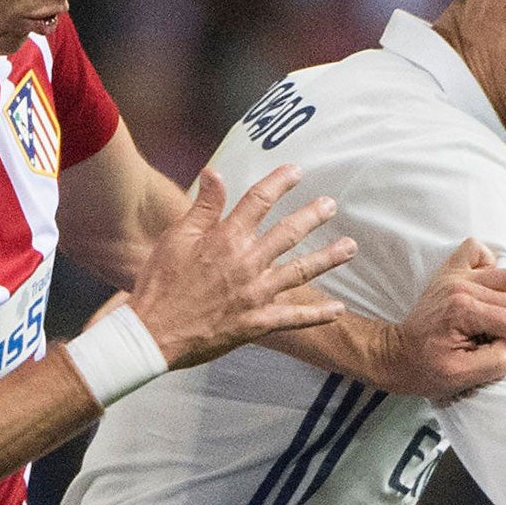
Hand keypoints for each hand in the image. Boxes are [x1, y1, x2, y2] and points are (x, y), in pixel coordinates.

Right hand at [127, 165, 355, 368]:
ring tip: (350, 246)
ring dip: (328, 258)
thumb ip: (203, 206)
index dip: (280, 182)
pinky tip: (339, 309)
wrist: (155, 333)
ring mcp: (256, 294)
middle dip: (312, 216)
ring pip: (301, 271)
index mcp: (226, 238)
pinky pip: (295, 318)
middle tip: (330, 205)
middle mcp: (247, 263)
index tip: (296, 171)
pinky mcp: (258, 323)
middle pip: (289, 233)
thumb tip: (215, 172)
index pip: (259, 201)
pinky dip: (318, 314)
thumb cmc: (160, 284)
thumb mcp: (177, 238)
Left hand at [384, 239, 505, 399]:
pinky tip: (498, 292)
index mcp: (462, 309)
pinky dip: (494, 266)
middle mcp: (461, 285)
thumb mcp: (461, 378)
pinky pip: (479, 253)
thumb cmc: (425, 370)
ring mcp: (455, 274)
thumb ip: (496, 361)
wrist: (395, 355)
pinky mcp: (451, 271)